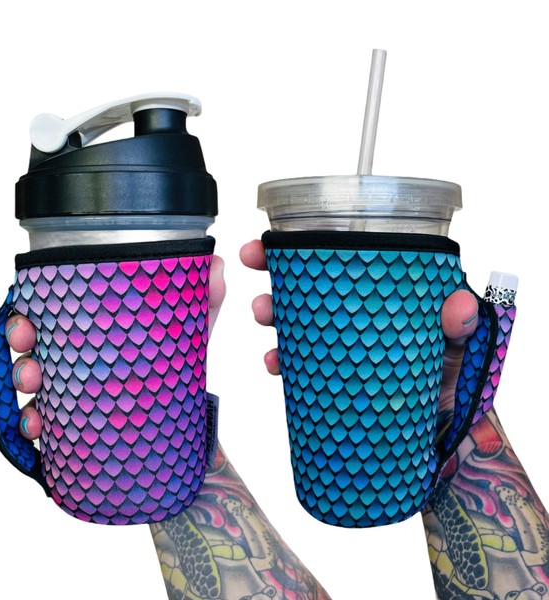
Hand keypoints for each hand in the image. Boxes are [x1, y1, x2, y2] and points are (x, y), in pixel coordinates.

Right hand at [5, 255, 225, 439]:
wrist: (182, 405)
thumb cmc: (174, 356)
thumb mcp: (188, 326)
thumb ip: (205, 297)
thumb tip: (218, 264)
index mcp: (91, 321)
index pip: (48, 309)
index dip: (28, 313)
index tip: (26, 321)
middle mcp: (72, 348)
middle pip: (30, 341)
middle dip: (19, 347)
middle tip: (28, 354)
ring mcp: (68, 382)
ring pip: (30, 379)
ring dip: (22, 386)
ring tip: (33, 396)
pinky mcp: (73, 413)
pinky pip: (43, 417)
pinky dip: (34, 423)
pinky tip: (37, 428)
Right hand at [239, 239, 478, 418]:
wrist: (444, 430)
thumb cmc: (454, 378)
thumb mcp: (461, 346)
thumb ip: (462, 327)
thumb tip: (459, 305)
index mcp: (382, 291)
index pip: (342, 256)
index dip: (309, 242)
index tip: (278, 233)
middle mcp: (355, 312)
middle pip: (308, 282)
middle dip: (274, 266)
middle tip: (253, 259)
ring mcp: (340, 343)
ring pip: (294, 318)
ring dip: (271, 310)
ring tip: (263, 313)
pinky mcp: (330, 374)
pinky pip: (297, 362)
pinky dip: (280, 360)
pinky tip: (275, 362)